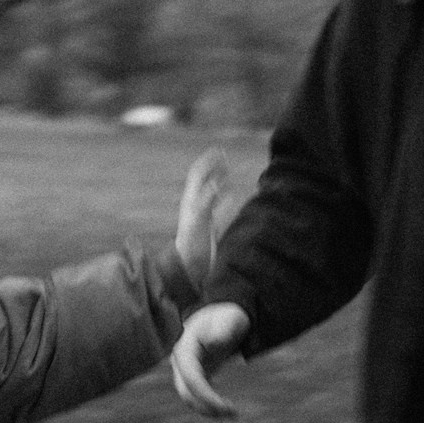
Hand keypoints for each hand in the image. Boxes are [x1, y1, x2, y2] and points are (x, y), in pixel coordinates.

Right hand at [170, 303, 249, 418]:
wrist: (226, 315)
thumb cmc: (228, 316)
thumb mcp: (229, 320)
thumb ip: (221, 330)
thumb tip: (211, 343)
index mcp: (185, 348)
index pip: (190, 378)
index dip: (205, 395)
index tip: (225, 405)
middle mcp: (181, 361)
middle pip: (186, 392)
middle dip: (207, 406)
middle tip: (233, 413)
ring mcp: (186, 370)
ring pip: (190, 398)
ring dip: (208, 409)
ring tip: (233, 414)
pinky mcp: (195, 376)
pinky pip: (197, 396)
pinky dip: (209, 405)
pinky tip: (228, 410)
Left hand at [174, 148, 230, 291]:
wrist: (189, 272)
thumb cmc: (192, 247)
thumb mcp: (198, 222)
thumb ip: (206, 202)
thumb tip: (215, 183)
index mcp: (192, 202)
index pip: (198, 176)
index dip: (207, 162)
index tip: (218, 150)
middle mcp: (196, 208)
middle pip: (205, 182)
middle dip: (214, 168)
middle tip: (224, 156)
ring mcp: (203, 219)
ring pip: (212, 195)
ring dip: (220, 182)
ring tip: (228, 173)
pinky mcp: (210, 231)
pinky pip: (220, 211)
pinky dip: (227, 201)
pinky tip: (234, 199)